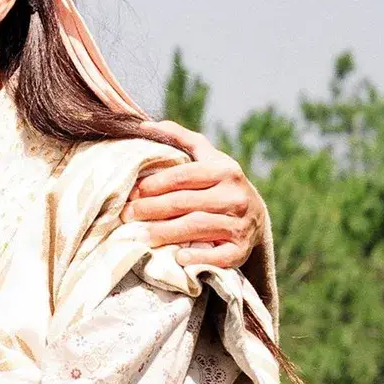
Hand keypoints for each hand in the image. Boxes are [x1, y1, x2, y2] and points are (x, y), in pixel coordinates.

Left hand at [121, 120, 265, 268]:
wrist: (256, 215)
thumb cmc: (220, 182)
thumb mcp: (207, 156)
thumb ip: (179, 137)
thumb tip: (143, 125)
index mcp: (225, 170)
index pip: (182, 176)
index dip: (154, 184)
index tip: (132, 192)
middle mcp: (235, 196)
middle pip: (184, 203)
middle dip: (151, 209)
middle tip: (127, 214)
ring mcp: (241, 225)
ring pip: (196, 227)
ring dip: (165, 233)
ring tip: (140, 235)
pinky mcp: (242, 250)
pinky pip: (218, 256)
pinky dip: (198, 257)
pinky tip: (178, 258)